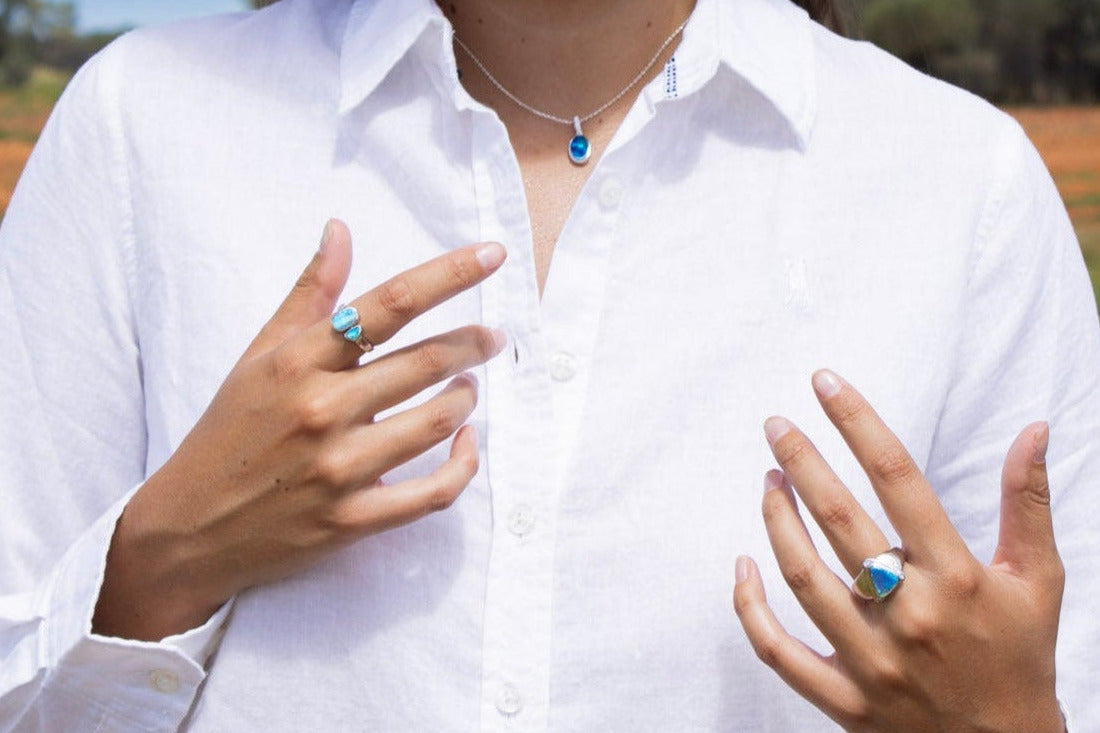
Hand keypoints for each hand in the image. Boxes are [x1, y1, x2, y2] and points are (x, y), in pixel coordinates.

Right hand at [93, 219, 508, 640]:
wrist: (188, 529)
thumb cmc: (228, 432)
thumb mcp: (258, 355)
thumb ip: (308, 295)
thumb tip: (339, 229)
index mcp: (297, 361)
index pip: (389, 304)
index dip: (449, 274)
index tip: (492, 254)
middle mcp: (320, 410)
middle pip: (425, 362)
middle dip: (474, 342)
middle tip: (493, 337)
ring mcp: (338, 469)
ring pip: (437, 422)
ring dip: (466, 398)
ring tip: (467, 387)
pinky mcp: (352, 520)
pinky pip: (434, 493)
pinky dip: (464, 465)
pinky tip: (468, 443)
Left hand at [733, 370, 1064, 732]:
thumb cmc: (1019, 657)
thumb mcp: (1038, 580)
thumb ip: (1028, 502)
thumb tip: (1033, 429)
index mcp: (957, 577)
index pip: (898, 479)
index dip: (858, 422)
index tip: (823, 382)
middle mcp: (909, 614)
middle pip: (838, 519)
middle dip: (801, 461)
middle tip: (774, 425)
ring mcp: (871, 660)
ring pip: (802, 576)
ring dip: (775, 521)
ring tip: (767, 480)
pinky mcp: (842, 700)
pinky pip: (777, 651)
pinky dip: (750, 608)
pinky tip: (742, 565)